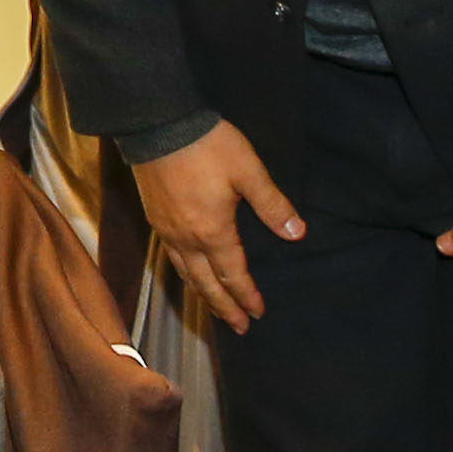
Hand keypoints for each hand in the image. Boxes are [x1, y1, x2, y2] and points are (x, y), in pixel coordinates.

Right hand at [128, 123, 299, 332]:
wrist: (157, 124)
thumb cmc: (207, 146)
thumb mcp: (248, 171)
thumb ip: (272, 205)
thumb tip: (298, 233)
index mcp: (212, 232)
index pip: (232, 274)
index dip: (247, 296)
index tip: (259, 313)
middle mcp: (187, 239)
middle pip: (206, 284)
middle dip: (224, 308)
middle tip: (239, 327)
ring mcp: (167, 230)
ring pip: (185, 274)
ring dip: (202, 295)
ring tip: (214, 309)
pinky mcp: (154, 218)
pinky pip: (172, 258)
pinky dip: (184, 275)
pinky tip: (188, 272)